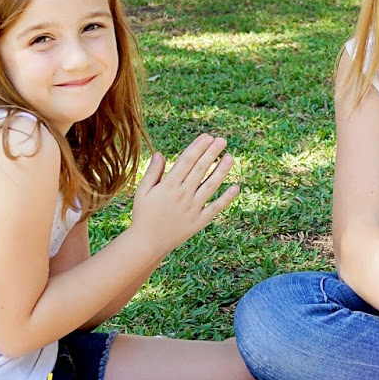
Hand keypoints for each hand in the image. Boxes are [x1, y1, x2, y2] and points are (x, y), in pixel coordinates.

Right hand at [130, 134, 238, 259]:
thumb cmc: (143, 214)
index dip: (198, 148)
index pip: (186, 162)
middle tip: (222, 140)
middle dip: (212, 153)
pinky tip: (236, 187)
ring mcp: (192, 209)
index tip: (207, 137)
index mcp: (168, 186)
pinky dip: (226, 198)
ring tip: (231, 157)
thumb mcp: (142, 192)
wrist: (147, 243)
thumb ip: (152, 172)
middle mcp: (182, 195)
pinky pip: (215, 208)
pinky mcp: (199, 222)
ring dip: (222, 171)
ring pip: (210, 186)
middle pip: (200, 170)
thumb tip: (160, 153)